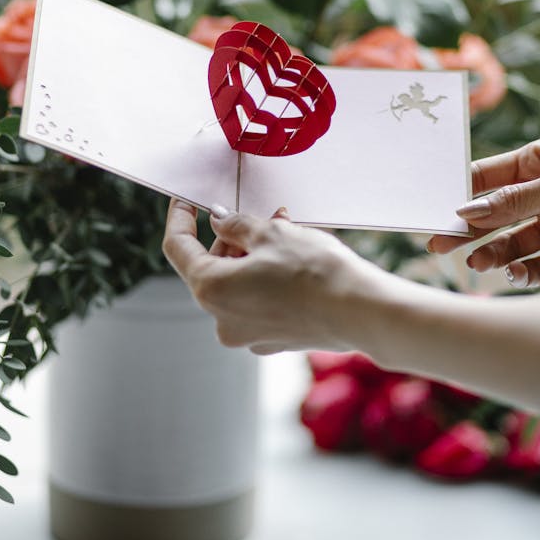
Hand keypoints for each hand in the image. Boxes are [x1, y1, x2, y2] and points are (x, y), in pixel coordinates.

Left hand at [163, 201, 369, 354]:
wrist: (359, 310)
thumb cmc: (314, 271)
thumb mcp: (270, 233)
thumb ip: (236, 224)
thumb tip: (220, 219)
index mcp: (211, 290)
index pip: (179, 248)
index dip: (181, 218)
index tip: (186, 200)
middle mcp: (222, 319)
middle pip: (212, 267)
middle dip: (233, 237)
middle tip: (262, 215)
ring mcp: (248, 334)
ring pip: (238, 282)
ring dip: (254, 255)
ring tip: (286, 230)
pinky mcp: (273, 338)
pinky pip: (258, 300)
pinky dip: (268, 277)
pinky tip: (294, 259)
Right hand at [428, 136, 539, 286]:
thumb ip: (514, 201)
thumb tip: (466, 210)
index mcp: (538, 163)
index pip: (488, 177)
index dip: (461, 193)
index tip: (434, 209)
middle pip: (493, 215)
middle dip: (467, 229)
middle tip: (438, 243)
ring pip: (511, 244)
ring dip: (492, 254)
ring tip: (478, 264)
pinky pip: (536, 267)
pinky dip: (522, 273)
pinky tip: (514, 274)